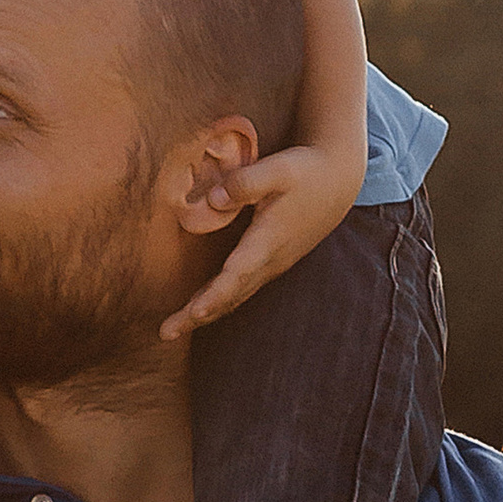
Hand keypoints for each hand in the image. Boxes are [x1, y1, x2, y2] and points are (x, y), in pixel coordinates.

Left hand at [160, 142, 359, 337]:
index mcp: (269, 240)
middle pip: (230, 295)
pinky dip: (217, 301)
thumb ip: (246, 182)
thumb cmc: (306, 172)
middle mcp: (270, 261)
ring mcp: (271, 265)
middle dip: (197, 315)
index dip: (216, 294)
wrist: (337, 181)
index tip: (194, 312)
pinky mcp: (269, 262)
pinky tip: (196, 309)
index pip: (238, 274)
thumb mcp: (278, 168)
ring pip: (234, 296)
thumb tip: (214, 199)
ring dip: (203, 313)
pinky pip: (239, 289)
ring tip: (171, 330)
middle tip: (165, 333)